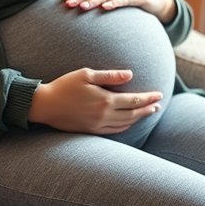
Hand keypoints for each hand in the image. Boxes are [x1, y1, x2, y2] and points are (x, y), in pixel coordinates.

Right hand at [28, 68, 162, 133]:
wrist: (45, 105)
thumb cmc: (64, 85)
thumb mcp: (87, 74)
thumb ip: (110, 75)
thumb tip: (130, 74)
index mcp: (105, 100)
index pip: (134, 100)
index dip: (148, 98)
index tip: (159, 95)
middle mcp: (104, 115)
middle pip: (133, 114)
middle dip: (147, 109)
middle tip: (158, 104)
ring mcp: (97, 125)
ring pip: (125, 124)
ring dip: (138, 118)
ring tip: (148, 112)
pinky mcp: (90, 131)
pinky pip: (114, 131)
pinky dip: (125, 126)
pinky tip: (129, 121)